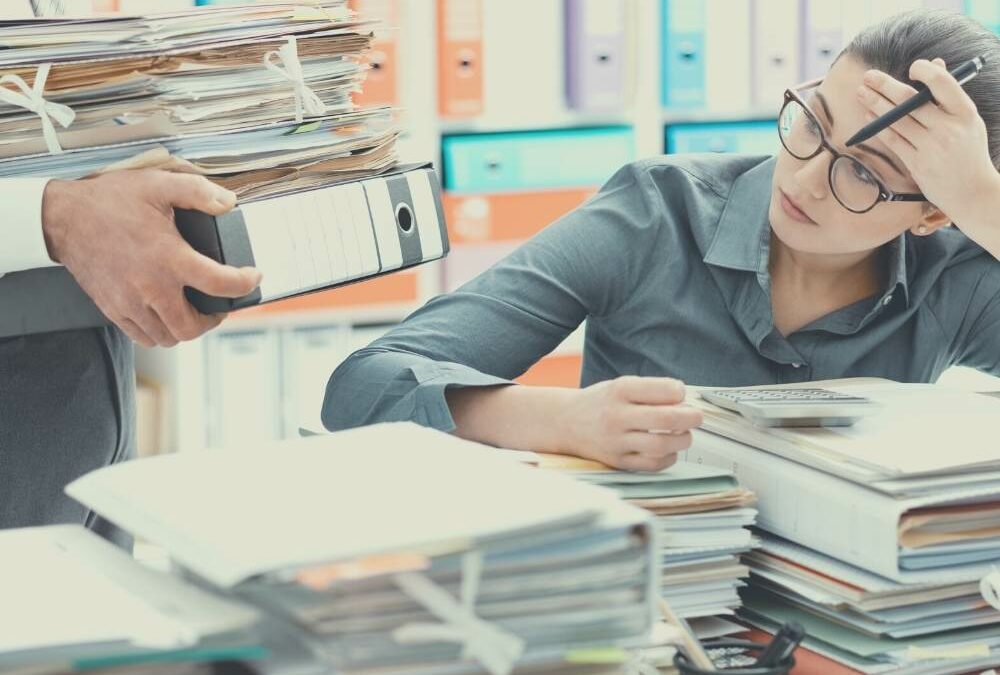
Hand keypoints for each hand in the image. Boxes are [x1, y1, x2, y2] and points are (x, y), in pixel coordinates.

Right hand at [42, 169, 262, 347]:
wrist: (64, 217)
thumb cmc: (110, 201)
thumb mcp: (159, 184)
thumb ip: (198, 192)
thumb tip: (229, 203)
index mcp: (169, 258)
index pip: (221, 284)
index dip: (245, 284)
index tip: (252, 277)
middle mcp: (151, 287)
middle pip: (193, 327)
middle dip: (214, 319)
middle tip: (220, 304)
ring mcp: (130, 303)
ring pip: (169, 337)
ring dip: (187, 328)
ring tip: (194, 310)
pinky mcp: (114, 310)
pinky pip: (144, 337)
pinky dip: (161, 332)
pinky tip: (166, 314)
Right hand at [559, 376, 702, 470]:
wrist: (564, 422)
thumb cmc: (600, 402)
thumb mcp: (620, 386)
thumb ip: (650, 391)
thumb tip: (686, 403)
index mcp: (619, 391)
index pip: (663, 390)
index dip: (680, 392)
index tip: (680, 395)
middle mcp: (616, 416)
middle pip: (666, 419)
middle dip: (691, 418)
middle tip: (696, 416)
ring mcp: (616, 441)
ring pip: (662, 445)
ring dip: (682, 440)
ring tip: (683, 434)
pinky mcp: (617, 461)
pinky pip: (652, 464)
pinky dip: (668, 458)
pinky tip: (668, 450)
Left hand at [856, 58, 999, 232]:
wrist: (972, 192)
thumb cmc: (968, 151)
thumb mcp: (967, 121)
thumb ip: (949, 95)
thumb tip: (934, 64)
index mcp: (965, 113)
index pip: (942, 84)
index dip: (925, 71)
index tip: (911, 67)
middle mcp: (948, 128)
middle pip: (910, 101)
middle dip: (885, 86)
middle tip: (868, 76)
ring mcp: (931, 148)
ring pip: (896, 120)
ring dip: (875, 104)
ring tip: (861, 93)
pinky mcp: (917, 164)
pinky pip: (893, 140)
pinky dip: (878, 126)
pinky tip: (868, 116)